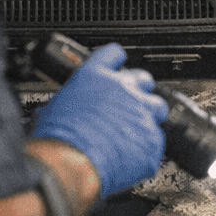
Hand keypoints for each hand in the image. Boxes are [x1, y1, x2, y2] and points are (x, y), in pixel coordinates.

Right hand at [31, 43, 168, 196]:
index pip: (113, 54)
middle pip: (143, 80)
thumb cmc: (58, 136)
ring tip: (133, 133)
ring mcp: (142, 112)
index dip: (117, 61)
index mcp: (96, 76)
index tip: (118, 67)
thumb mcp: (58, 106)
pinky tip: (131, 155)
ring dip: (148, 117)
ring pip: (157, 107)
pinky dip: (146, 147)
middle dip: (138, 91)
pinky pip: (156, 139)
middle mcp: (123, 89)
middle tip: (128, 107)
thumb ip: (78, 99)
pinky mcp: (153, 137)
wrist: (72, 161)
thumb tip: (78, 108)